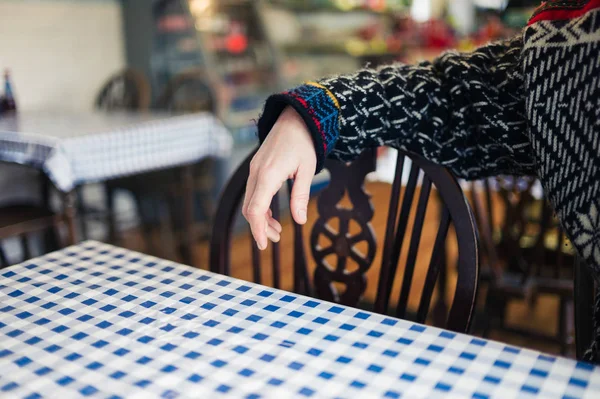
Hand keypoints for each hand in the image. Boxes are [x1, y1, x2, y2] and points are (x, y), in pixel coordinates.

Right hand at [243, 106, 316, 249]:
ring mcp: (254, 170)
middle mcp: (256, 173)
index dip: (257, 230)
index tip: (263, 245)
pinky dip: (260, 207)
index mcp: (268, 175)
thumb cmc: (304, 142)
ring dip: (260, 218)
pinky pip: (253, 192)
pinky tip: (272, 214)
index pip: (256, 210)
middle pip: (250, 209)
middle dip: (260, 228)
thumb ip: (301, 196)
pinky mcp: (256, 168)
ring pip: (250, 202)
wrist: (295, 118)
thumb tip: (299, 220)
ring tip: (276, 230)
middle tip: (276, 239)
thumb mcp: (307, 170)